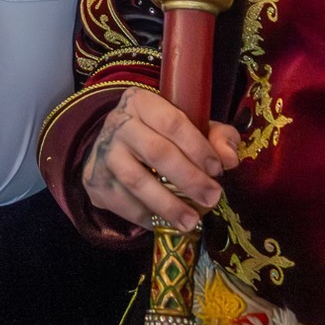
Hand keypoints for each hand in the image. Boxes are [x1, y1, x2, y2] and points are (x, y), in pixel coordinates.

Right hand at [81, 87, 240, 232]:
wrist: (112, 147)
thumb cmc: (160, 135)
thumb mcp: (189, 126)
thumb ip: (216, 137)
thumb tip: (229, 159)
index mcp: (141, 102)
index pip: (171, 122)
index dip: (197, 147)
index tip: (218, 169)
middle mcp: (118, 123)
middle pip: (156, 152)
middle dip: (189, 179)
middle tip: (212, 198)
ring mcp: (104, 153)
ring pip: (137, 180)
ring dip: (168, 204)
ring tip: (192, 221)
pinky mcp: (95, 181)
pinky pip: (125, 203)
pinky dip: (149, 216)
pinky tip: (167, 223)